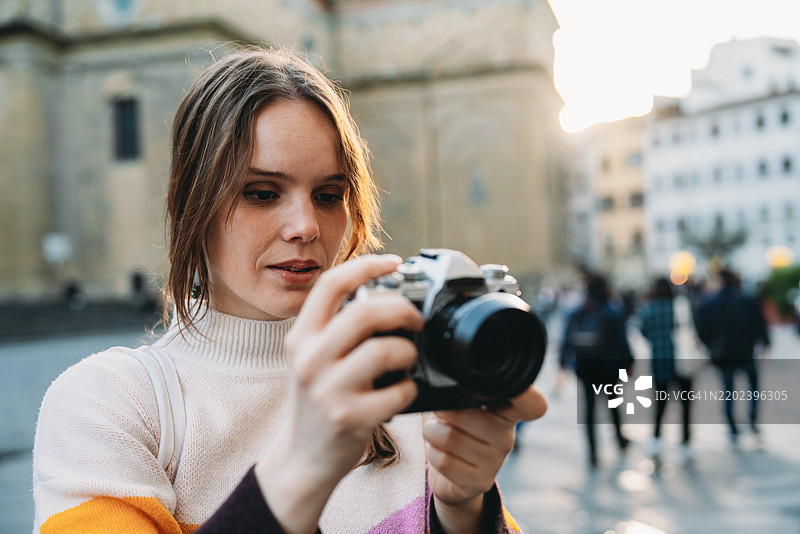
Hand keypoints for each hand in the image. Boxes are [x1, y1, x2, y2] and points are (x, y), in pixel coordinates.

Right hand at [255, 255, 423, 533]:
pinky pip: (397, 392)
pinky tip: (403, 391)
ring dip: (408, 351)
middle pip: (365, 312)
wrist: (303, 457)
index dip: (367, 266)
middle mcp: (310, 359)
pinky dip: (410, 388)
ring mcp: (328, 390)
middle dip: (402, 309)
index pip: (331, 284)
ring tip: (408, 360)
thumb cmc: (318, 401)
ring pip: (384, 351)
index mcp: (301, 337)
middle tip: (416, 320)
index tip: (394, 263)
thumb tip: (384, 294)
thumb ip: (336, 328)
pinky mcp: (349, 418)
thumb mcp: (313, 358)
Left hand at [424, 387, 546, 532]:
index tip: (506, 392)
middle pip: (463, 414)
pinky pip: (444, 462)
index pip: (531, 404)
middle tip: (441, 416)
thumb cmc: (455, 430)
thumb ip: (462, 394)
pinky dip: (433, 454)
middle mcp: (506, 436)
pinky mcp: (480, 481)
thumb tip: (447, 391)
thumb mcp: (461, 406)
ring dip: (432, 434)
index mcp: (506, 411)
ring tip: (437, 435)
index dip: (525, 396)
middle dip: (441, 413)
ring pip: (450, 438)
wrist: (450, 475)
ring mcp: (495, 461)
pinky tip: (440, 453)